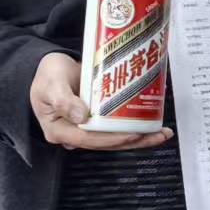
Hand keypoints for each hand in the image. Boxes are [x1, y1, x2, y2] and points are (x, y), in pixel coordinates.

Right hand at [30, 52, 173, 150]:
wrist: (52, 67)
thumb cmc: (48, 75)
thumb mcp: (51, 84)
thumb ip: (63, 100)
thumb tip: (81, 116)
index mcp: (59, 130)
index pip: (88, 139)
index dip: (112, 138)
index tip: (133, 134)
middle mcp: (74, 133)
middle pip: (106, 142)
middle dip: (133, 141)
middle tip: (157, 135)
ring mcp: (86, 127)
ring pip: (114, 138)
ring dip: (139, 137)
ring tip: (161, 133)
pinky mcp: (97, 120)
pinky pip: (115, 127)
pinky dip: (133, 126)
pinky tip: (151, 124)